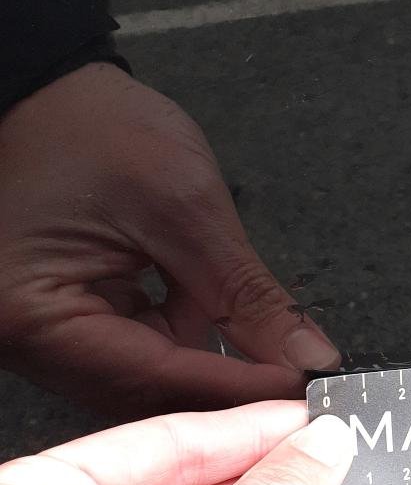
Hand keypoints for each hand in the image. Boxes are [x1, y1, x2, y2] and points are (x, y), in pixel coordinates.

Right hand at [0, 62, 340, 415]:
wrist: (46, 89)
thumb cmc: (94, 128)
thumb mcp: (186, 208)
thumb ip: (249, 294)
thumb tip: (308, 358)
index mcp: (35, 317)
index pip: (154, 380)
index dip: (240, 392)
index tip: (306, 395)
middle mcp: (28, 342)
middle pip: (148, 393)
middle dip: (230, 388)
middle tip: (304, 382)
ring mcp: (46, 335)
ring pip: (149, 378)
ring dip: (215, 366)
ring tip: (279, 354)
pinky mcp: (68, 321)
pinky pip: (138, 351)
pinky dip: (191, 343)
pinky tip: (234, 332)